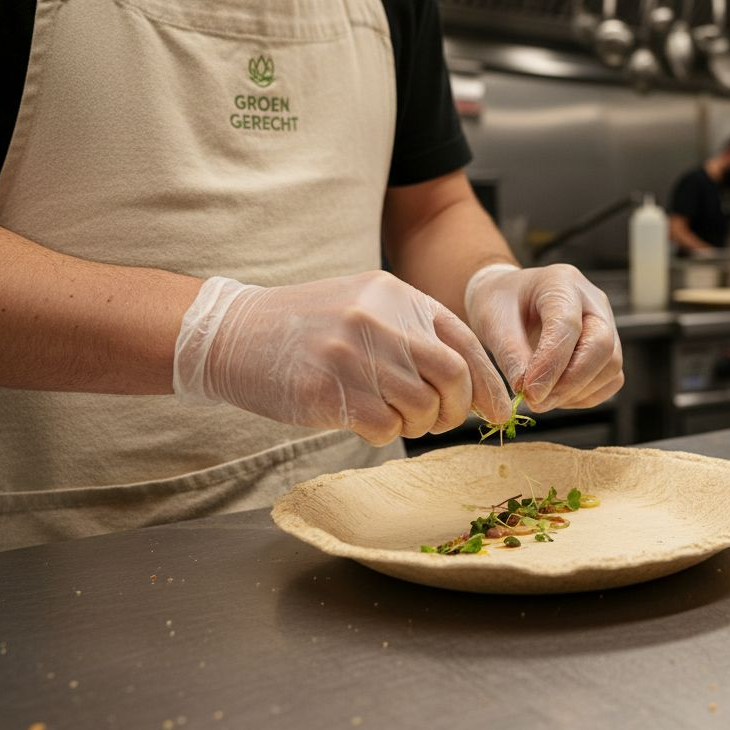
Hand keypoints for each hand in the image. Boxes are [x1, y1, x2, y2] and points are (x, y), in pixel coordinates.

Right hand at [173, 271, 510, 444]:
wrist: (232, 332)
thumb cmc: (307, 327)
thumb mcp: (366, 306)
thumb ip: (415, 334)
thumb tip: (472, 384)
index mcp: (395, 295)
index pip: (465, 341)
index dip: (488, 382)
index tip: (497, 410)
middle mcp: (377, 320)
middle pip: (452, 377)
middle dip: (455, 410)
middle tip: (439, 420)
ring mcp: (351, 355)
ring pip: (421, 408)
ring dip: (417, 425)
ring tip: (393, 417)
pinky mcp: (326, 391)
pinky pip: (385, 428)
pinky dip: (385, 434)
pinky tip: (364, 420)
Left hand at [465, 264, 624, 412]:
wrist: (510, 300)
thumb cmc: (500, 305)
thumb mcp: (492, 322)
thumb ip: (510, 354)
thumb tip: (525, 390)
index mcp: (561, 282)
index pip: (568, 325)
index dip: (551, 363)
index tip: (530, 392)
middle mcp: (593, 301)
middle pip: (602, 346)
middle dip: (570, 382)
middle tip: (537, 402)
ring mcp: (607, 324)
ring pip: (611, 366)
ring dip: (577, 392)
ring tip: (541, 398)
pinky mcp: (609, 349)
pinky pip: (611, 379)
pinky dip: (585, 396)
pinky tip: (557, 395)